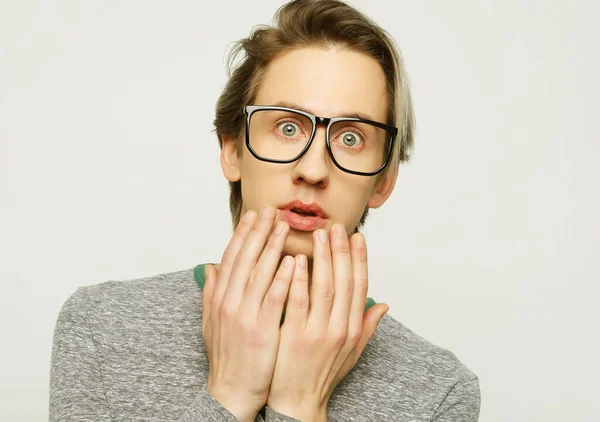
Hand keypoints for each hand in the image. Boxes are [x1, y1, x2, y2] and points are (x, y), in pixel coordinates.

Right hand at [202, 206, 294, 421]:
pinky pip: (273, 298)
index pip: (232, 258)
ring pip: (259, 273)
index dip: (243, 234)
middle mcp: (229, 302)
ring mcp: (244, 315)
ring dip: (272, 246)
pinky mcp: (261, 329)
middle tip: (271, 210)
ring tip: (284, 226)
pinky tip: (292, 261)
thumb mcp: (212, 322)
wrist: (231, 390)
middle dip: (259, 232)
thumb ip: (212, 292)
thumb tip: (211, 267)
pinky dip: (282, 278)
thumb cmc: (227, 356)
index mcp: (220, 298)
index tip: (254, 215)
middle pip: (245, 259)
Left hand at [266, 224, 388, 420]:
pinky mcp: (295, 338)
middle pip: (344, 282)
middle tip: (336, 226)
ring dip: (323, 258)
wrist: (299, 403)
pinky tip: (296, 260)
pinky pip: (297, 303)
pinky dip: (299, 280)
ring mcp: (317, 333)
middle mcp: (339, 329)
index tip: (357, 237)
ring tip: (318, 234)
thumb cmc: (322, 374)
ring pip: (324, 288)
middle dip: (341, 251)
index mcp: (351, 329)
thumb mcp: (351, 352)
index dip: (360, 260)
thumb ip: (366, 326)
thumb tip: (383, 304)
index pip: (359, 286)